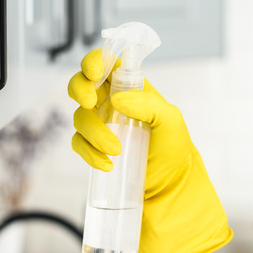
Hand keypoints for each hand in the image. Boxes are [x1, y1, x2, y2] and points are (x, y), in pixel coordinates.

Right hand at [68, 49, 232, 252]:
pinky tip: (108, 164)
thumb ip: (149, 105)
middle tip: (89, 103)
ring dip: (94, 132)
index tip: (96, 72)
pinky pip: (78, 143)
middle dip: (79, 89)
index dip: (95, 60)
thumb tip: (118, 98)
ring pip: (79, 117)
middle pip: (81, 83)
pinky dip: (89, 153)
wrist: (169, 191)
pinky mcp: (92, 148)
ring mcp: (100, 125)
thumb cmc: (174, 152)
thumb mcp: (172, 123)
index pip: (106, 62)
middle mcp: (111, 103)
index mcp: (130, 88)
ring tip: (116, 150)